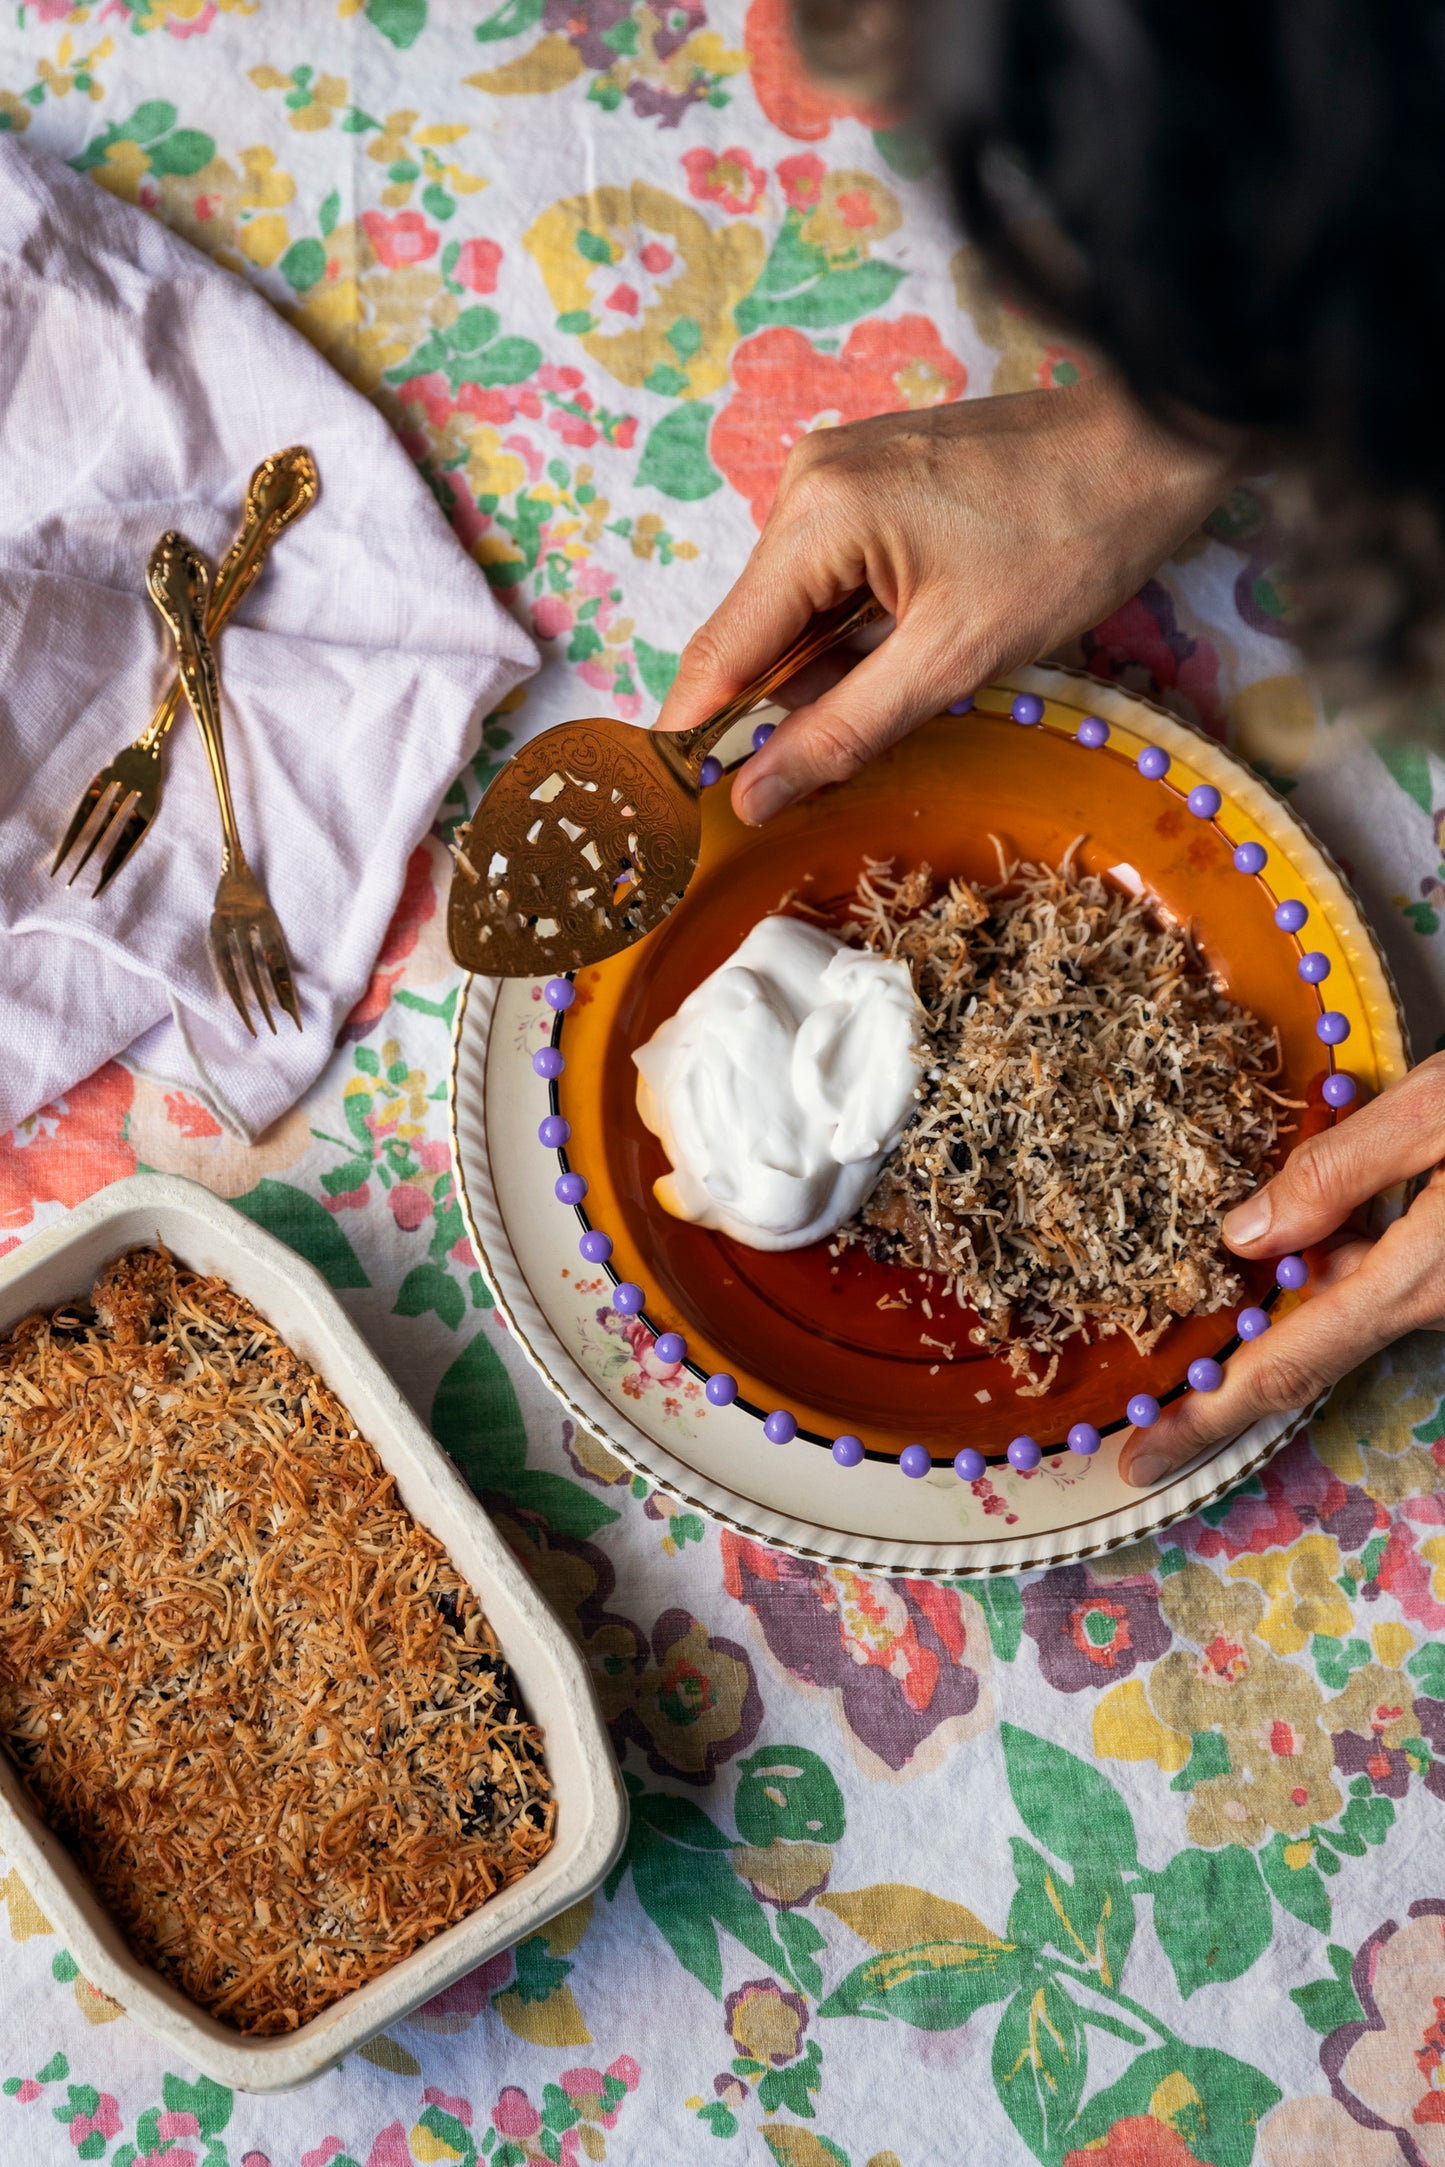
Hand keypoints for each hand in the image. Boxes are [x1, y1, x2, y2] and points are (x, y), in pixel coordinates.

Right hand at [655, 374, 1241, 826]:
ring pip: (796, 612)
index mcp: (814, 520)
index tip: (670, 804)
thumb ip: (842, 732)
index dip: (693, 736)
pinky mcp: (868, 479)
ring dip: (834, 667)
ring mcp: (834, 476)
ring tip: (925, 663)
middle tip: (856, 738)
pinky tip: (922, 633)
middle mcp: (805, 485)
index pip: (720, 652)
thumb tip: (753, 796)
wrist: (1153, 442)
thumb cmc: (1069, 540)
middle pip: (754, 635)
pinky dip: (858, 629)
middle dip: (788, 703)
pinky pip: (830, 578)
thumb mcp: (955, 659)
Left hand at [1122, 1053, 1444, 1485]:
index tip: (1140, 1462)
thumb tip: (1244, 1233)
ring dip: (1318, 1268)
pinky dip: (1365, 1247)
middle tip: (1181, 1331)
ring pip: (1366, 1298)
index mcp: (1424, 1278)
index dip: (1206, 1418)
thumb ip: (1343, 1171)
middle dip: (1250, 1333)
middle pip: (1320, 1337)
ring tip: (1310, 1210)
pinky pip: (1406, 1280)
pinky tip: (1366, 1193)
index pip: (1287, 1365)